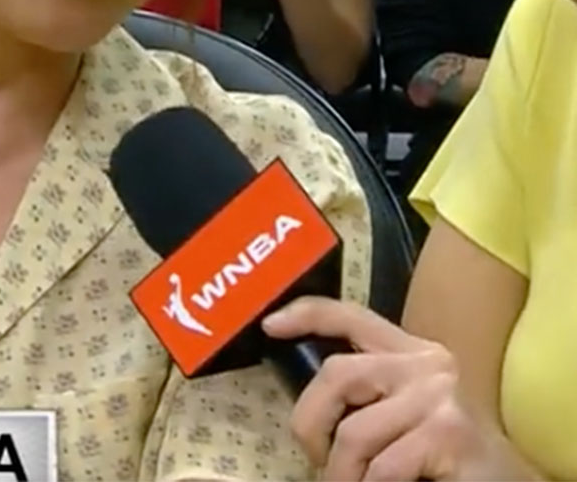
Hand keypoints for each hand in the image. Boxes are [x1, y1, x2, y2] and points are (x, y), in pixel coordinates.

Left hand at [262, 298, 535, 480]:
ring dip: (340, 473)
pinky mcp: (449, 433)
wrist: (510, 481)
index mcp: (410, 350)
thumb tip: (307, 405)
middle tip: (315, 457)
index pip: (350, 315)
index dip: (306, 314)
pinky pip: (383, 467)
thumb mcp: (407, 407)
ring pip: (355, 432)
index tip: (269, 325)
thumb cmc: (448, 450)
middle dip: (310, 421)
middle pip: (337, 373)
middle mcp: (424, 363)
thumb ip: (370, 392)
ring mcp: (438, 396)